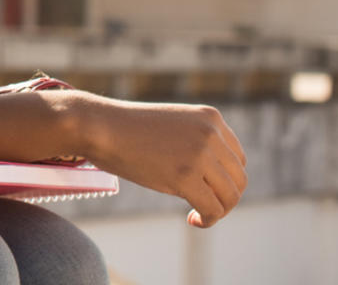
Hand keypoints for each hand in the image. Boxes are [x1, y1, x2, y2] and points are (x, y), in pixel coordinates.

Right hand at [76, 98, 246, 226]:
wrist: (98, 125)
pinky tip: (192, 220)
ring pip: (230, 196)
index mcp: (210, 118)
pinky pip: (212, 208)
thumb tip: (212, 180)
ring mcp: (199, 153)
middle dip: (225, 198)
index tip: (206, 189)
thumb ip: (196, 143)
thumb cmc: (127, 129)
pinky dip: (207, 219)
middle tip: (204, 207)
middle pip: (238, 179)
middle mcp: (211, 133)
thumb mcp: (172, 127)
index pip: (237, 158)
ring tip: (198, 214)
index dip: (225, 179)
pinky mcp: (185, 175)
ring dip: (218, 211)